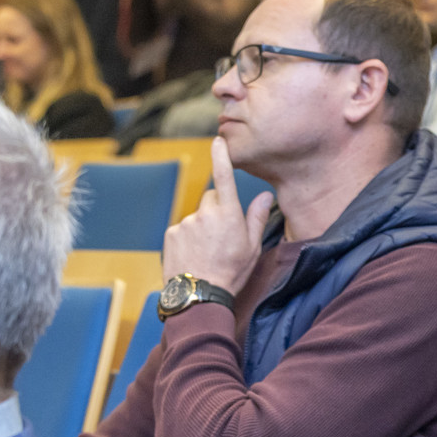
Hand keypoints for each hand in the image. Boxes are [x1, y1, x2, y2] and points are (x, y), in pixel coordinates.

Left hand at [161, 136, 273, 294]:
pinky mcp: (171, 233)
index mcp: (228, 215)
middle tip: (224, 235)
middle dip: (217, 209)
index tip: (217, 141)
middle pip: (212, 199)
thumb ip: (257, 217)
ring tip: (207, 252)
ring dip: (202, 227)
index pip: (224, 177)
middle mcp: (205, 213)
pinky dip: (188, 238)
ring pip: (197, 216)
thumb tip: (265, 195)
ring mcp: (185, 223)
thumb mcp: (253, 247)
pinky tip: (194, 255)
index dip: (221, 157)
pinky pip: (182, 228)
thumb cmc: (232, 272)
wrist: (199, 295)